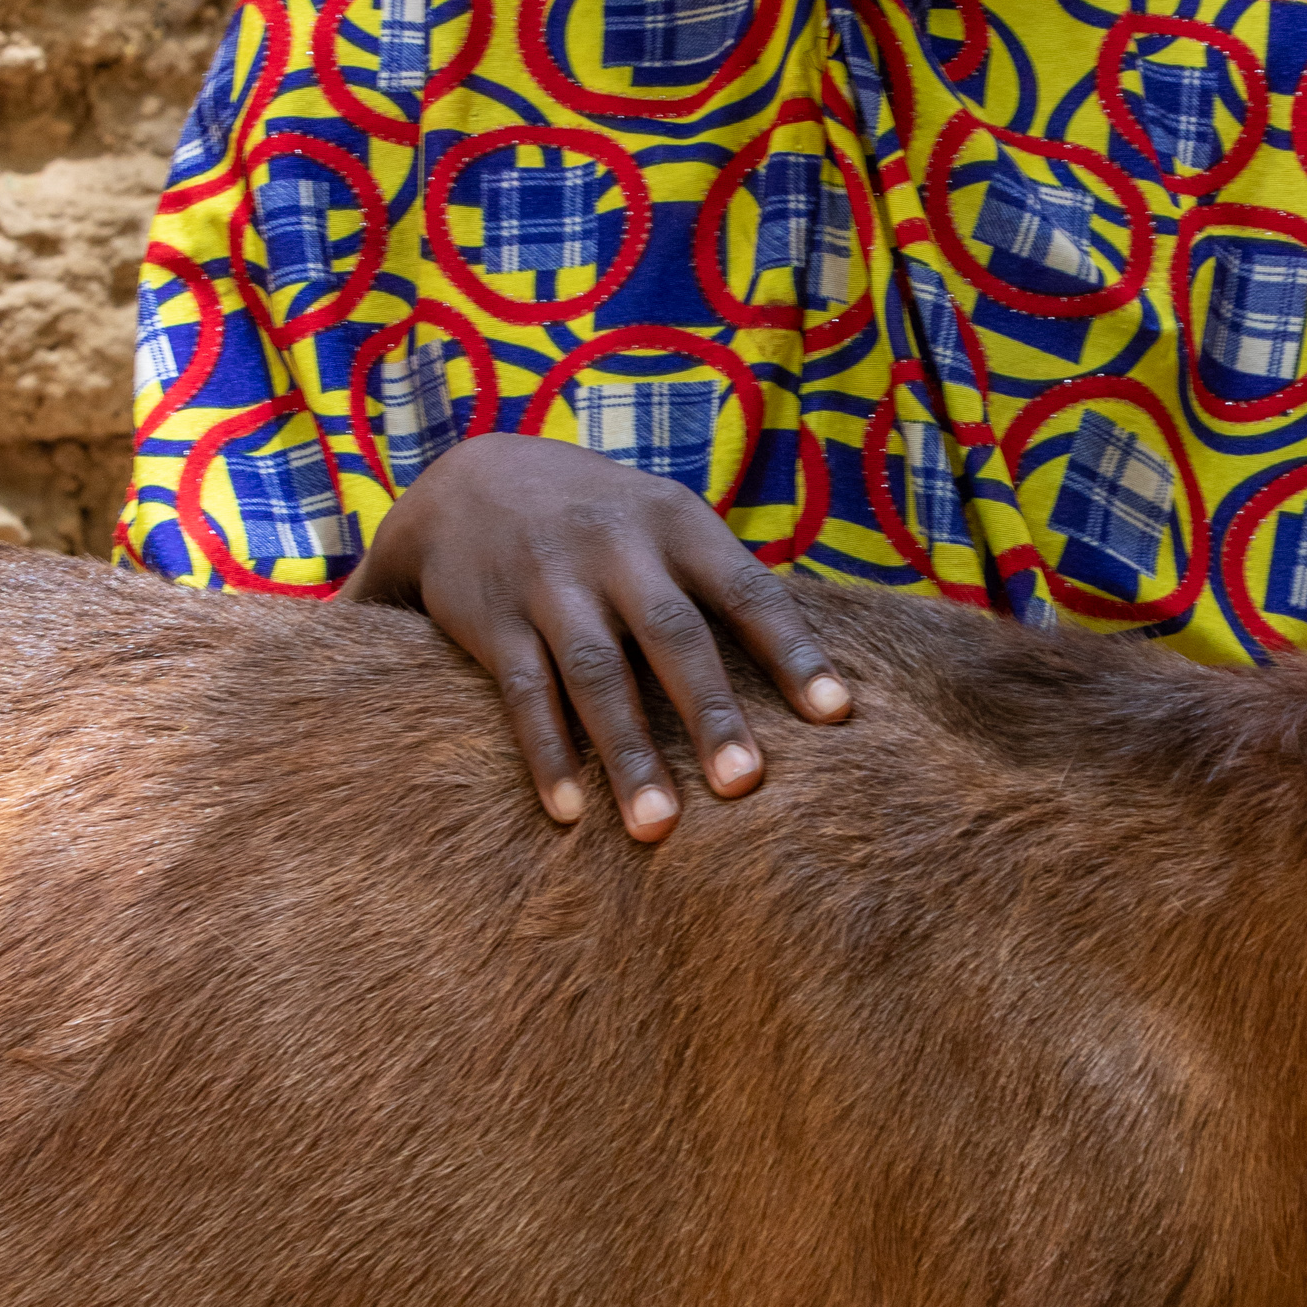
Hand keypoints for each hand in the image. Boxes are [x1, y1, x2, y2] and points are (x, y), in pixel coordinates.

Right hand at [341, 435, 850, 836]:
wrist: (470, 479)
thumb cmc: (604, 521)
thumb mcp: (664, 520)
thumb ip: (724, 584)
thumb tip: (813, 673)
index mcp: (678, 523)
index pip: (748, 592)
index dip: (793, 652)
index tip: (835, 714)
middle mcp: (617, 548)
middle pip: (673, 636)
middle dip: (710, 712)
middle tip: (744, 785)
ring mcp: (551, 582)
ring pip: (596, 674)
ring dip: (628, 754)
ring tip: (658, 828)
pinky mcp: (494, 620)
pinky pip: (523, 694)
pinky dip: (548, 754)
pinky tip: (570, 812)